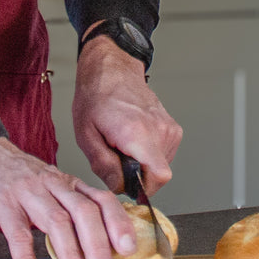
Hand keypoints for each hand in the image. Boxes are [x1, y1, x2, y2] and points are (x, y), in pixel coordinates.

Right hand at [0, 137, 137, 258]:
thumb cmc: (14, 173)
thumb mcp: (49, 183)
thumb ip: (69, 205)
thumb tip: (96, 241)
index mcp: (66, 182)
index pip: (101, 199)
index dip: (118, 223)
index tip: (128, 249)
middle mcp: (52, 185)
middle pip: (84, 212)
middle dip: (99, 246)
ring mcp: (27, 193)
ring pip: (56, 221)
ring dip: (71, 253)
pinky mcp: (3, 203)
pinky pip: (17, 232)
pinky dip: (27, 256)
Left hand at [73, 32, 181, 196]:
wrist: (112, 70)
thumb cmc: (96, 98)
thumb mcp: (86, 136)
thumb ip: (103, 165)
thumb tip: (120, 187)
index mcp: (137, 133)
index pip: (159, 176)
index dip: (144, 188)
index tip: (127, 183)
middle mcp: (159, 130)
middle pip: (157, 175)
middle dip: (136, 175)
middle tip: (115, 156)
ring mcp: (170, 129)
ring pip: (160, 166)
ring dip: (141, 163)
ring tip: (121, 144)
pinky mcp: (173, 129)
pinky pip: (163, 154)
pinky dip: (147, 153)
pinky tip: (131, 139)